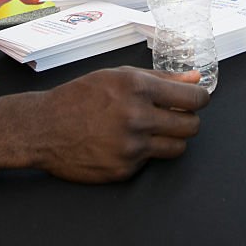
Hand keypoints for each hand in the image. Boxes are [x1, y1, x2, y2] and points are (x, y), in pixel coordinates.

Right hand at [32, 67, 209, 182]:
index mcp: (137, 88)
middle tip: (174, 116)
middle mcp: (136, 117)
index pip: (193, 99)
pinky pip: (150, 162)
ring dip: (171, 139)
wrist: (43, 127)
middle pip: (191, 126)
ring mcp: (131, 147)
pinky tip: (124, 142)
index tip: (198, 100)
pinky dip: (143, 153)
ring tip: (151, 130)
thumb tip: (195, 78)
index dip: (201, 99)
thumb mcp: (118, 76)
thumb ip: (161, 79)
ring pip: (178, 148)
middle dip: (188, 120)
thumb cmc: (79, 98)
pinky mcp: (124, 169)